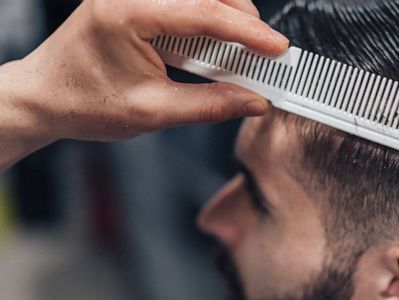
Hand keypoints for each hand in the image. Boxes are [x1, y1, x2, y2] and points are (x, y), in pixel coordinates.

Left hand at [0, 0, 287, 168]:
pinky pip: (184, 5)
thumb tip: (252, 101)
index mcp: (127, 12)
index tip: (277, 48)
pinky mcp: (136, 3)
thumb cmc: (82, 102)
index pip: (203, 12)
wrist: (44, 98)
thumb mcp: (152, 112)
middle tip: (265, 55)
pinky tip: (214, 48)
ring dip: (227, 20)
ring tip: (242, 55)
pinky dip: (208, 23)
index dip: (248, 31)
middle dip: (243, 20)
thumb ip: (209, 105)